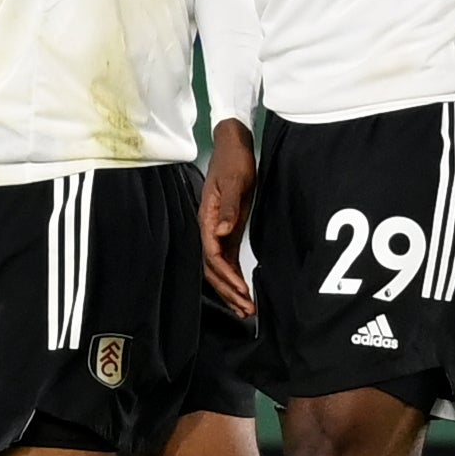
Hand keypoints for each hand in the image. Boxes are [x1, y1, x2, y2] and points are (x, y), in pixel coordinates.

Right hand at [200, 119, 257, 318]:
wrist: (233, 145)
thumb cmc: (233, 160)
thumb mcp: (235, 180)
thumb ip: (229, 207)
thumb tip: (221, 232)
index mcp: (207, 217)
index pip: (213, 255)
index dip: (227, 276)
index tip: (242, 290)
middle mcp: (209, 228)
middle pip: (213, 268)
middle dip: (228, 291)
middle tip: (247, 310)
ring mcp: (216, 230)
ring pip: (219, 268)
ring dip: (230, 289)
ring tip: (246, 309)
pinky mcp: (226, 229)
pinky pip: (226, 260)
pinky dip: (234, 277)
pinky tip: (243, 290)